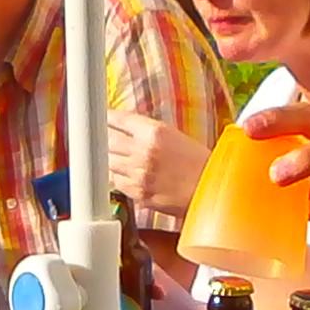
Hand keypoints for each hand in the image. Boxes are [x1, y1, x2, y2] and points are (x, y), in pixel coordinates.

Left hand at [108, 115, 210, 231]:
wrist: (210, 191)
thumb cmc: (198, 164)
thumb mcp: (175, 137)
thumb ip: (147, 132)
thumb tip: (123, 128)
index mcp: (154, 132)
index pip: (118, 119)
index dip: (106, 117)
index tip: (100, 117)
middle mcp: (143, 151)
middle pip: (106, 140)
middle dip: (102, 138)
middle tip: (99, 137)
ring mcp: (138, 173)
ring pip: (107, 162)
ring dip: (108, 159)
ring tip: (114, 157)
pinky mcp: (137, 193)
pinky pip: (116, 183)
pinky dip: (117, 178)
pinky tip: (124, 175)